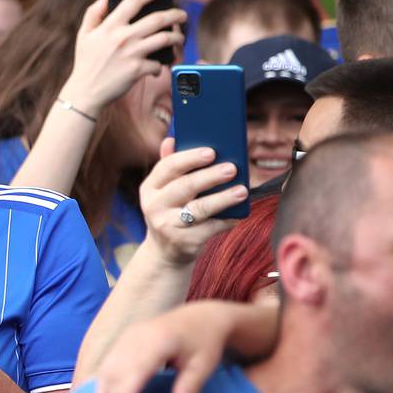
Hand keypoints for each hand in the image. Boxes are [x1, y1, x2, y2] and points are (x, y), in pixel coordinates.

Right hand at [60, 0, 186, 114]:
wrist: (86, 92)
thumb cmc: (86, 62)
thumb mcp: (84, 34)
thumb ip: (94, 12)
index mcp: (109, 26)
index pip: (134, 0)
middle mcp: (122, 38)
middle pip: (157, 19)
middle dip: (175, 14)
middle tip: (182, 14)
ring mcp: (131, 54)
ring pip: (164, 39)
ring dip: (177, 37)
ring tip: (179, 38)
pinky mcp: (138, 70)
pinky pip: (158, 63)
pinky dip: (160, 65)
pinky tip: (157, 67)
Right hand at [89, 300, 268, 392]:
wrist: (199, 318)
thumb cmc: (203, 344)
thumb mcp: (204, 364)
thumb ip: (191, 385)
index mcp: (159, 340)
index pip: (135, 372)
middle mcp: (137, 337)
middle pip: (116, 372)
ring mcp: (127, 337)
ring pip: (107, 367)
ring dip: (104, 392)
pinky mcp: (123, 341)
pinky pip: (107, 363)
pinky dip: (104, 382)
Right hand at [139, 138, 246, 263]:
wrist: (165, 252)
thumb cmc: (170, 212)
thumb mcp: (164, 191)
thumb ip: (169, 167)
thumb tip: (171, 140)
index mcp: (150, 188)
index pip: (168, 167)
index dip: (190, 158)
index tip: (211, 151)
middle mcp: (154, 206)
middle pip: (185, 187)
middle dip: (210, 176)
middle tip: (232, 168)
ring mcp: (168, 225)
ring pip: (199, 208)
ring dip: (223, 198)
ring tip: (242, 190)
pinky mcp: (184, 242)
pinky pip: (210, 228)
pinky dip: (226, 220)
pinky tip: (238, 214)